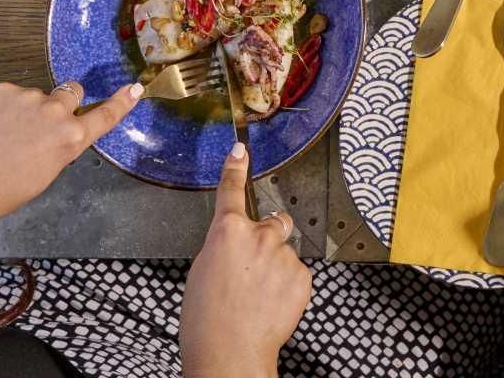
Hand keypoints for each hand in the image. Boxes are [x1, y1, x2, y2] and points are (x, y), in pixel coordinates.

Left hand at [0, 80, 140, 237]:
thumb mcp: (43, 176)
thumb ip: (60, 147)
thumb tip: (59, 130)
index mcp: (70, 140)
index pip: (104, 116)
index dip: (121, 102)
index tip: (135, 88)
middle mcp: (55, 112)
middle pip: (71, 94)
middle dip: (62, 105)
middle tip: (38, 128)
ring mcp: (27, 96)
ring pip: (38, 96)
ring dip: (29, 109)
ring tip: (2, 136)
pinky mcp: (1, 89)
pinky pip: (13, 94)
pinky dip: (5, 107)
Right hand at [181, 144, 311, 377]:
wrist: (229, 353)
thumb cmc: (206, 319)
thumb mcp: (202, 271)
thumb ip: (223, 246)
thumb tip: (235, 243)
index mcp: (227, 232)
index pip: (231, 191)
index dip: (235, 169)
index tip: (241, 150)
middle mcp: (259, 236)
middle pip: (273, 222)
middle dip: (268, 237)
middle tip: (254, 267)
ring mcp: (283, 256)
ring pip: (284, 252)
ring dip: (276, 267)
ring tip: (259, 296)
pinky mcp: (301, 276)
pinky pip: (295, 272)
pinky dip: (287, 285)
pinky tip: (271, 304)